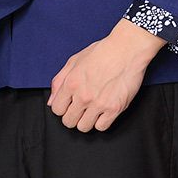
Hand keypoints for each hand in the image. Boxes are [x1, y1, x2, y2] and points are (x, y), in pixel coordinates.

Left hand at [48, 19, 164, 132]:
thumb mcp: (74, 61)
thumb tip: (51, 101)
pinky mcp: (114, 108)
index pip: (57, 109)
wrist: (126, 49)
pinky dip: (101, 121)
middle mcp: (83, 96)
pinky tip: (103, 111)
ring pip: (83, 127)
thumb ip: (59, 81)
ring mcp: (99, 104)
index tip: (69, 104)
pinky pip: (101, 127)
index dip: (62, 107)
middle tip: (80, 108)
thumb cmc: (102, 52)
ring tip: (92, 109)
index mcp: (71, 83)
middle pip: (68, 121)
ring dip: (86, 120)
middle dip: (72, 115)